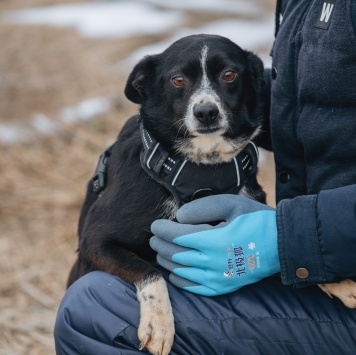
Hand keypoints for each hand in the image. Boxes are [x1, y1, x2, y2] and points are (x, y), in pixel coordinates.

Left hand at [150, 195, 279, 295]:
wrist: (281, 244)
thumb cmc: (255, 220)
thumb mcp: (231, 204)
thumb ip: (202, 207)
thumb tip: (179, 216)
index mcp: (214, 240)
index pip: (177, 236)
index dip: (162, 230)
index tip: (154, 224)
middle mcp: (212, 263)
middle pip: (175, 255)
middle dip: (160, 246)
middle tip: (152, 238)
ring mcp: (217, 278)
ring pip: (181, 272)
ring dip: (166, 262)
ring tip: (160, 252)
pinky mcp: (223, 287)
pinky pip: (194, 288)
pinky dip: (180, 280)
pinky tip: (175, 273)